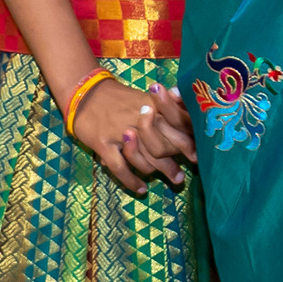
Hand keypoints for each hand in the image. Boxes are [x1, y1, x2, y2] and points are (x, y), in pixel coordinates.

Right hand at [64, 75, 187, 192]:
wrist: (86, 93)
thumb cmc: (119, 99)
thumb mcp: (145, 98)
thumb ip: (165, 109)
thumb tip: (188, 123)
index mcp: (152, 107)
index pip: (176, 128)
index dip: (188, 145)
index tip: (197, 157)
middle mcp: (139, 119)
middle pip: (163, 147)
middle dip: (173, 164)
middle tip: (180, 177)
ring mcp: (121, 132)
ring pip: (145, 160)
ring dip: (158, 173)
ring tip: (169, 180)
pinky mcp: (104, 144)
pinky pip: (121, 168)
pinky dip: (132, 181)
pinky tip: (141, 188)